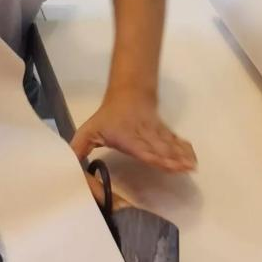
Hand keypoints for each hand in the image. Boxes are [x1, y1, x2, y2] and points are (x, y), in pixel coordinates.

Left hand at [72, 89, 196, 176]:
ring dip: (181, 155)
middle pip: (160, 148)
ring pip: (170, 144)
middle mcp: (144, 135)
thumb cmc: (107, 118)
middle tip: (185, 168)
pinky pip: (175, 141)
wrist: (128, 93)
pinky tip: (193, 158)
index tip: (165, 164)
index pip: (142, 149)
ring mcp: (156, 133)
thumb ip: (78, 149)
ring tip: (192, 166)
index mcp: (127, 138)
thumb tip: (68, 166)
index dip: (153, 157)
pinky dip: (185, 149)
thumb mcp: (88, 131)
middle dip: (173, 159)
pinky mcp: (163, 132)